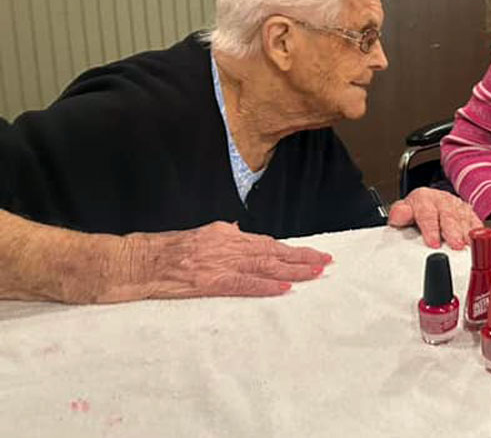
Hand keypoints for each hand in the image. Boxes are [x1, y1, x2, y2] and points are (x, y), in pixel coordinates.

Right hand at [97, 221, 332, 301]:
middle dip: (301, 258)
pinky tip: (284, 288)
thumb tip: (242, 232)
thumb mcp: (198, 235)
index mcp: (224, 234)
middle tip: (326, 262)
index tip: (311, 253)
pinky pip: (243, 284)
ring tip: (316, 273)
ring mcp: (218, 263)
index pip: (266, 243)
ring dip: (293, 270)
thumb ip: (223, 236)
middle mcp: (226, 245)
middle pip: (272, 252)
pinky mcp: (208, 281)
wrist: (134, 261)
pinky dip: (266, 286)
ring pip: (264, 266)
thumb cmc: (162, 249)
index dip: (291, 249)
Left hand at [388, 187, 481, 249]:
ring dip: (466, 233)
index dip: (431, 229)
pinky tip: (477, 240)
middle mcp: (441, 200)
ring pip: (463, 218)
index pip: (427, 213)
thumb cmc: (415, 211)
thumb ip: (399, 214)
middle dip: (453, 231)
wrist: (426, 202)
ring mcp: (456, 205)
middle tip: (455, 245)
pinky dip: (477, 230)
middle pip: (449, 215)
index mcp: (423, 198)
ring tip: (467, 246)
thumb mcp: (402, 212)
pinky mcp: (468, 212)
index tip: (433, 243)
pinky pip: (475, 220)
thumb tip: (398, 216)